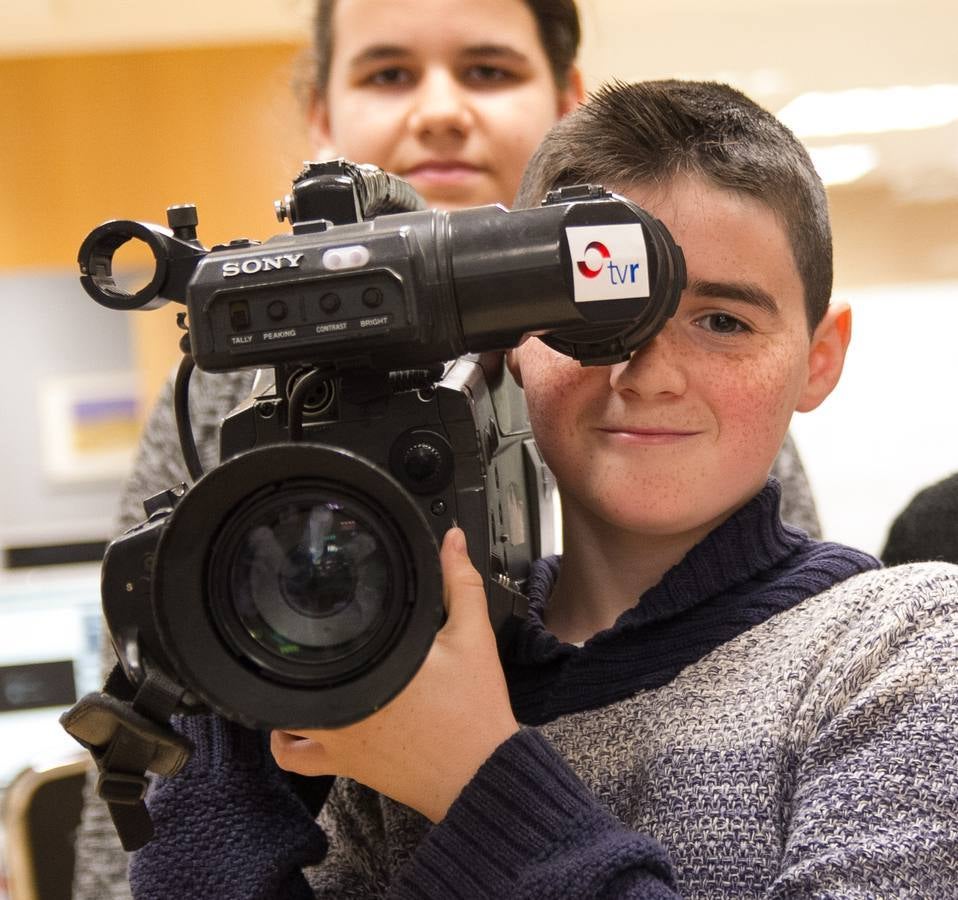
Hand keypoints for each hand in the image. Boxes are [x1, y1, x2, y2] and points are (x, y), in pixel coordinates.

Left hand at [271, 527, 519, 822]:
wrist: (484, 774)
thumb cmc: (474, 712)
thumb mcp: (472, 637)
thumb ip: (460, 582)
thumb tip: (452, 541)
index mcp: (370, 671)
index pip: (320, 638)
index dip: (305, 615)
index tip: (304, 601)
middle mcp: (341, 707)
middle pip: (290, 672)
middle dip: (293, 652)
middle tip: (303, 634)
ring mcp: (337, 741)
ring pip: (280, 716)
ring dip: (283, 695)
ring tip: (298, 672)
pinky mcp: (344, 766)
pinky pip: (294, 759)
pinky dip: (286, 742)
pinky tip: (295, 723)